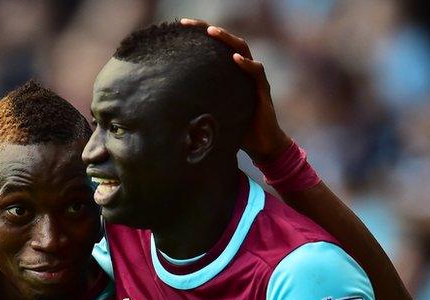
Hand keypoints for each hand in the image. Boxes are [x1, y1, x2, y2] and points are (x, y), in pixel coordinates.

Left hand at [180, 18, 291, 163]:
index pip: (214, 48)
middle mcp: (241, 70)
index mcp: (229, 73)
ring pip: (242, 49)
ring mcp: (253, 78)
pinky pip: (256, 72)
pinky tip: (235, 58)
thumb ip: (196, 108)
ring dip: (227, 39)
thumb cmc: (236, 130)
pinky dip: (246, 64)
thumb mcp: (211, 116)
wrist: (262, 145)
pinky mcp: (263, 90)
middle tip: (189, 23)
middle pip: (227, 41)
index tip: (180, 26)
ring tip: (212, 32)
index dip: (199, 35)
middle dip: (209, 29)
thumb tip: (166, 113)